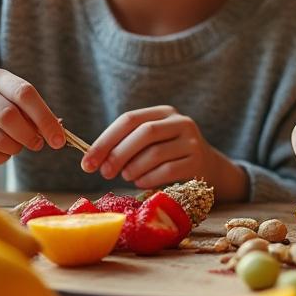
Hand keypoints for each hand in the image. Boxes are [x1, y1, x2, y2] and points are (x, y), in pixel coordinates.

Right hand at [0, 68, 64, 167]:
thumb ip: (35, 113)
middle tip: (38, 144)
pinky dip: (2, 158)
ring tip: (19, 146)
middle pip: (8, 116)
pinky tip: (4, 153)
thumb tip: (59, 133)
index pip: (25, 94)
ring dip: (15, 148)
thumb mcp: (13, 99)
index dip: (45, 118)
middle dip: (29, 135)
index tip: (59, 140)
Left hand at [81, 106, 239, 192]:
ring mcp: (192, 141)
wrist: (209, 170)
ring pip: (155, 153)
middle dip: (118, 154)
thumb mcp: (151, 143)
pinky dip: (148, 179)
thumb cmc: (169, 157)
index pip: (129, 119)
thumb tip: (92, 160)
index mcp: (164, 112)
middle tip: (104, 173)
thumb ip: (126, 144)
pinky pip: (167, 170)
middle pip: (144, 132)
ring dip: (133, 169)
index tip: (87, 163)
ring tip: (126, 177)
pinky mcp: (198, 161)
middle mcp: (181, 122)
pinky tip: (141, 183)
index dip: (105, 140)